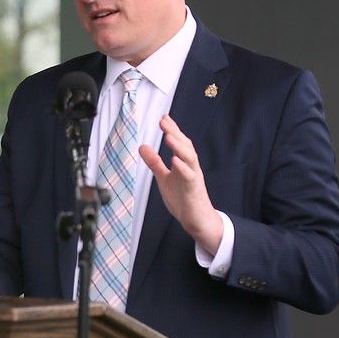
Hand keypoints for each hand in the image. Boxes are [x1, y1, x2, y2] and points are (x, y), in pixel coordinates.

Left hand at [138, 115, 223, 254]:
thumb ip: (155, 163)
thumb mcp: (164, 178)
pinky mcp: (194, 189)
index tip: (163, 118)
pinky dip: (183, 168)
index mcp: (183, 163)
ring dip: (179, 147)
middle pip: (185, 146)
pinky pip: (190, 177)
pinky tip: (175, 160)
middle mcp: (190, 167)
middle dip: (175, 133)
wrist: (196, 219)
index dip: (172, 130)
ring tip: (169, 136)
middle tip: (164, 121)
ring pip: (190, 158)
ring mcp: (193, 177)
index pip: (178, 143)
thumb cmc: (182, 197)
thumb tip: (142, 147)